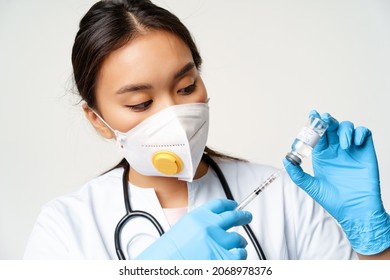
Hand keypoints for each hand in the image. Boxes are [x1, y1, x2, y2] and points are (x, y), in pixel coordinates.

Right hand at [135, 198, 251, 259]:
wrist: (163, 264)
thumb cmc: (168, 252)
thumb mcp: (183, 229)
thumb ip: (200, 224)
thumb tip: (215, 225)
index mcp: (198, 217)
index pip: (219, 205)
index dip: (230, 204)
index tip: (234, 205)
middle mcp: (209, 226)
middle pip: (233, 216)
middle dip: (243, 216)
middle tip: (246, 217)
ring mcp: (217, 242)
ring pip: (238, 239)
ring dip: (240, 243)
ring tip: (239, 246)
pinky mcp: (223, 258)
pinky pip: (239, 255)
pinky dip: (240, 256)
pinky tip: (237, 256)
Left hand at [283, 110, 389, 254]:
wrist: (354, 210)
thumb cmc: (333, 200)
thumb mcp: (311, 186)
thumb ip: (297, 173)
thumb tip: (285, 159)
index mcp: (322, 155)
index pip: (317, 135)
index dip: (314, 124)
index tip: (311, 115)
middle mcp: (336, 150)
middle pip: (331, 127)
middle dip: (327, 120)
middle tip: (324, 119)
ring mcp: (351, 150)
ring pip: (347, 127)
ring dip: (343, 129)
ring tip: (343, 145)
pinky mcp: (365, 152)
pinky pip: (364, 134)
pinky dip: (359, 133)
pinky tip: (354, 144)